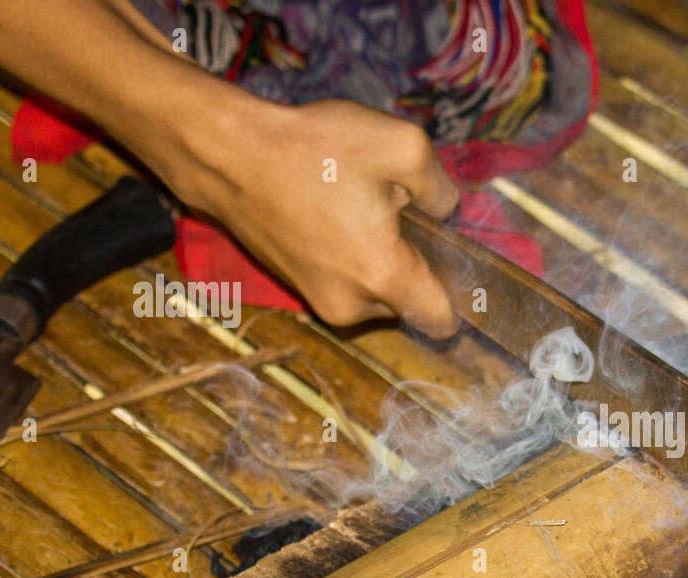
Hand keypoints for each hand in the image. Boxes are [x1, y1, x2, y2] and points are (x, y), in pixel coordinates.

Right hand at [174, 98, 459, 332]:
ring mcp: (318, 300)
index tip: (457, 263)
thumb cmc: (313, 149)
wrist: (227, 153)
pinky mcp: (297, 287)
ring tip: (357, 208)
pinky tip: (333, 213)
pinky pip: (343, 281)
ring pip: (375, 293)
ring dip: (380, 261)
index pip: (442, 321)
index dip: (461, 297)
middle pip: (408, 303)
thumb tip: (447, 212)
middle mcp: (351, 305)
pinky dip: (349, 257)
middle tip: (397, 214)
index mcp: (383, 276)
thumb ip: (442, 189)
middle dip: (413, 265)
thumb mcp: (401, 147)